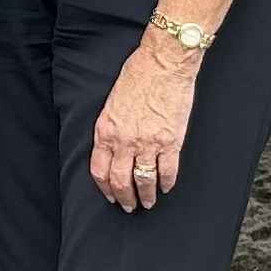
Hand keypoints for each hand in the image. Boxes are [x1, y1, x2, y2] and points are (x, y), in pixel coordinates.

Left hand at [93, 38, 198, 210]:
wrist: (163, 64)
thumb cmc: (137, 76)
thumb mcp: (111, 104)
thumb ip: (110, 128)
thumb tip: (112, 148)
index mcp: (106, 130)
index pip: (99, 169)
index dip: (104, 187)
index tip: (110, 196)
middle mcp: (125, 140)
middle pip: (120, 180)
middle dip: (124, 198)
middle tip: (129, 206)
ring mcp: (149, 143)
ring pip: (144, 180)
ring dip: (146, 196)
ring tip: (148, 203)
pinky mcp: (171, 141)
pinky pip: (168, 170)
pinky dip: (166, 182)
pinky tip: (166, 187)